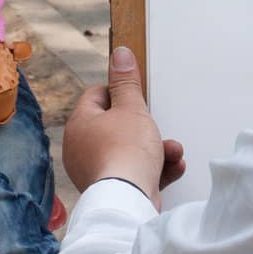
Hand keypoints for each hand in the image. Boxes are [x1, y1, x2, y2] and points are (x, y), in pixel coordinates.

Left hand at [61, 47, 185, 203]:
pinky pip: (135, 172)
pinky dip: (155, 168)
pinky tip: (173, 165)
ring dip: (156, 148)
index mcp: (79, 123)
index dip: (120, 92)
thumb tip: (120, 54)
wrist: (129, 199)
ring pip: (130, 150)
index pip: (97, 95)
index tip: (137, 95)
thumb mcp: (132, 107)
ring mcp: (95, 171)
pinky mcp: (112, 190)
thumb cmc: (126, 152)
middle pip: (117, 125)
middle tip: (154, 125)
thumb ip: (127, 81)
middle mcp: (81, 148)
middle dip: (145, 126)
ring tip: (172, 149)